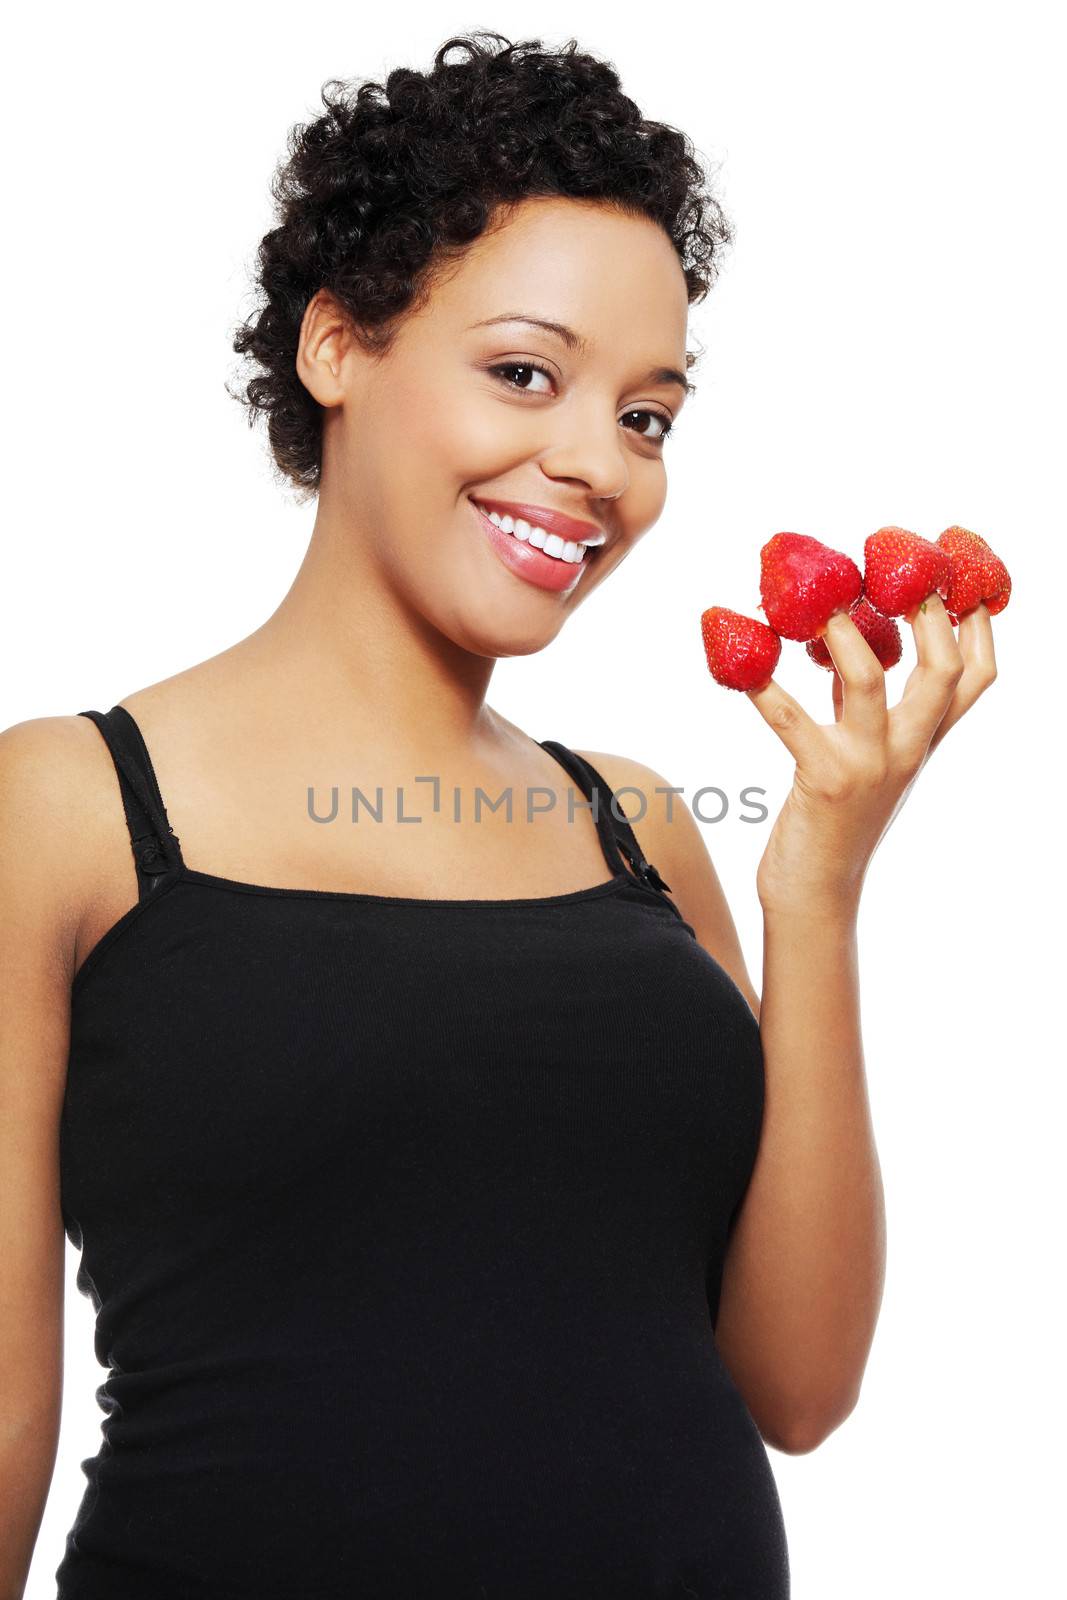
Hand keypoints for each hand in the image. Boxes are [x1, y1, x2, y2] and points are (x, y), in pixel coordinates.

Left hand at [747, 593, 997, 915]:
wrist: (817, 894)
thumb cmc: (834, 820)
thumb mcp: (863, 754)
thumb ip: (863, 704)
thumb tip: (848, 640)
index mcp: (922, 743)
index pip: (977, 679)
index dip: (979, 625)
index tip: (962, 576)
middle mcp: (906, 750)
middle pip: (945, 673)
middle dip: (927, 614)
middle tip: (897, 571)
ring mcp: (869, 765)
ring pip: (872, 682)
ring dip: (843, 633)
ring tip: (818, 600)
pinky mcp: (824, 781)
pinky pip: (789, 720)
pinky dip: (761, 685)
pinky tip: (735, 660)